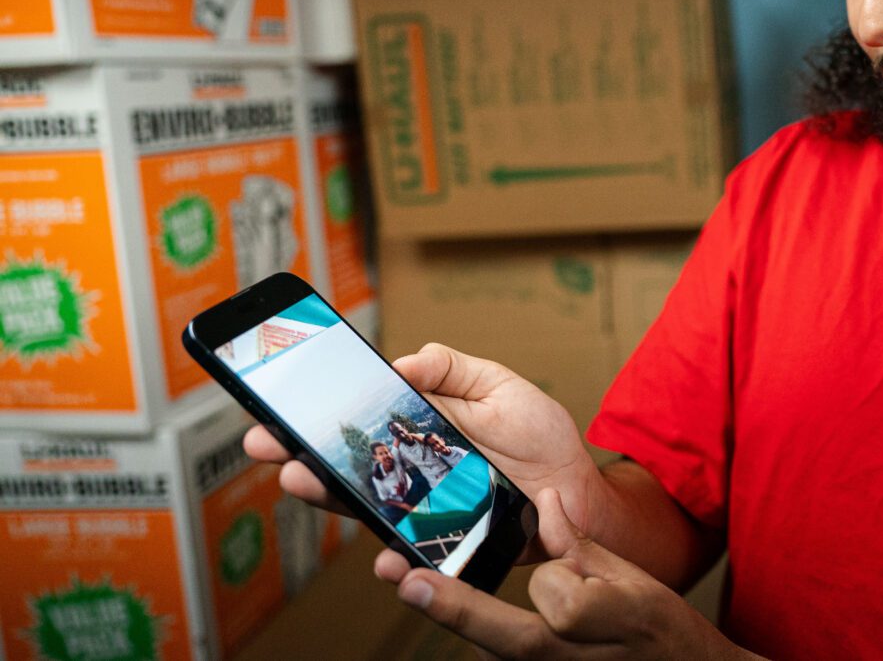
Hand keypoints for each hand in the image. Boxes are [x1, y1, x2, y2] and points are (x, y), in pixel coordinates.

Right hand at [243, 343, 603, 545]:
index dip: (313, 418)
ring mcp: (425, 510)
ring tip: (303, 482)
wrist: (577, 492)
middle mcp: (411, 472)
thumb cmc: (540, 437)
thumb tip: (404, 361)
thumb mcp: (500, 386)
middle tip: (266, 445)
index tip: (273, 407)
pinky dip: (397, 559)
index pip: (355, 425)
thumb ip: (453, 369)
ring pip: (366, 508)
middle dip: (299, 455)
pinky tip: (385, 555)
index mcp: (417, 429)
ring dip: (330, 498)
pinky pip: (414, 554)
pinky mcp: (448, 543)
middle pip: (344, 468)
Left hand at [376, 489, 756, 660]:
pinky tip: (518, 630)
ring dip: (482, 626)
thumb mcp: (632, 580)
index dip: (560, 573)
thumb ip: (580, 547)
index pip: (551, 588)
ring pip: (498, 650)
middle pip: (501, 634)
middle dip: (453, 606)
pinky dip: (497, 644)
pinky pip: (504, 660)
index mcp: (596, 620)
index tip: (570, 568)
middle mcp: (565, 659)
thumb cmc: (663, 632)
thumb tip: (546, 503)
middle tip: (404, 579)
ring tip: (450, 597)